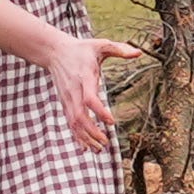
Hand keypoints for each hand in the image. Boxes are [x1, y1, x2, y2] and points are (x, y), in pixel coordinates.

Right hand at [47, 29, 145, 152]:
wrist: (55, 52)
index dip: (99, 111)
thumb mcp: (100, 45)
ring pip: (74, 123)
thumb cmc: (82, 49)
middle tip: (106, 142)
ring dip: (85, 138)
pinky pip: (70, 123)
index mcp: (84, 77)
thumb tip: (139, 53)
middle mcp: (74, 90)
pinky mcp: (65, 104)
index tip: (111, 121)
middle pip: (79, 116)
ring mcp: (67, 99)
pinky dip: (77, 137)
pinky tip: (87, 148)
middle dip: (92, 131)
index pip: (89, 98)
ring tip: (100, 149)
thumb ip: (119, 49)